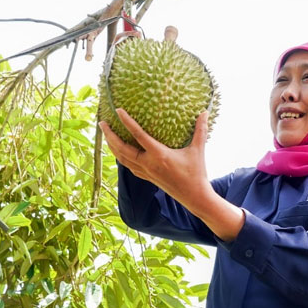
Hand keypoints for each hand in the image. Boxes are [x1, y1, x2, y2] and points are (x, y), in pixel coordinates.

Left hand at [100, 109, 244, 240]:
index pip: (138, 135)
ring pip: (122, 158)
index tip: (118, 111)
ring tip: (106, 135)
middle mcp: (148, 164)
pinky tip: (119, 152)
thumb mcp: (198, 150)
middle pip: (122, 148)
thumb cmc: (196, 173)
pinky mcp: (147, 178)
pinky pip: (128, 166)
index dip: (127, 122)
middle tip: (102, 122)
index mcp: (159, 155)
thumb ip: (200, 130)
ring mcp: (146, 172)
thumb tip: (205, 112)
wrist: (194, 197)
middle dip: (109, 135)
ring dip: (112, 146)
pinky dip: (120, 157)